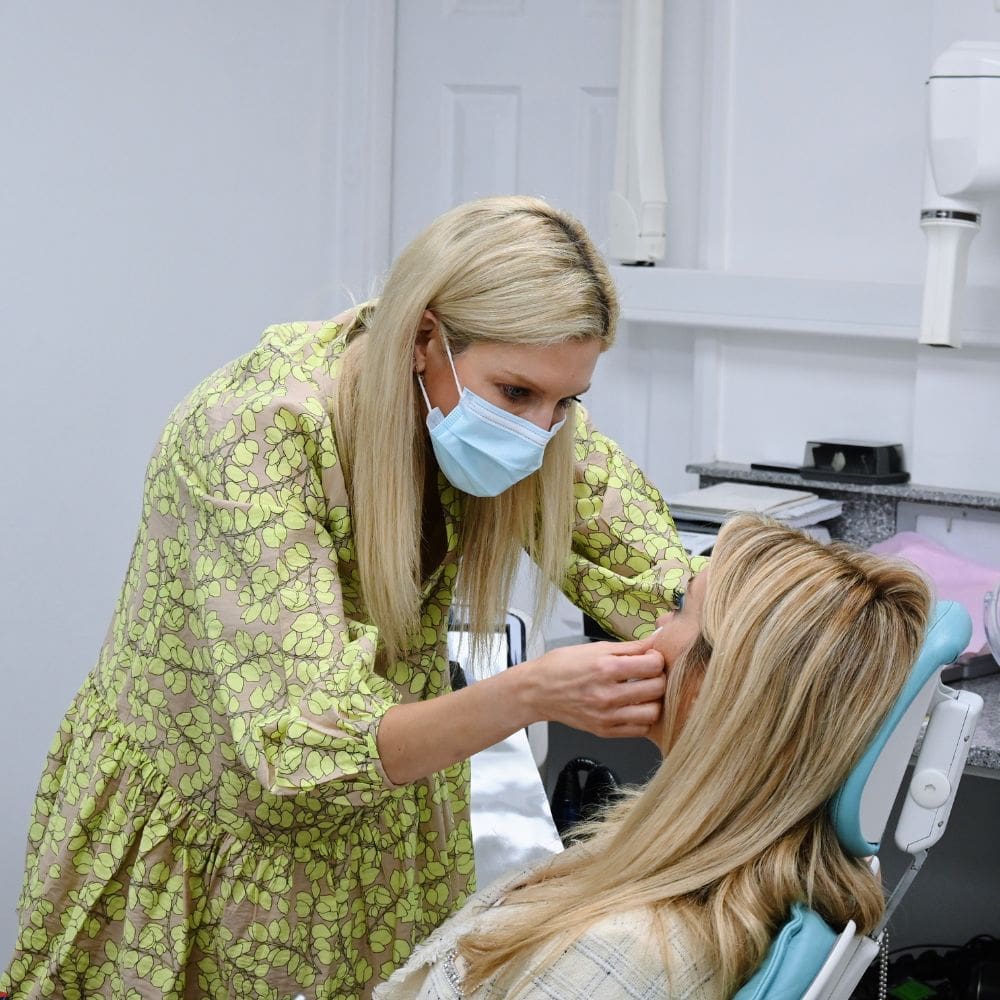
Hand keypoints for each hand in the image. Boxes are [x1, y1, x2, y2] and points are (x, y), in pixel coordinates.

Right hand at [516, 635, 665, 738]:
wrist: (537, 691)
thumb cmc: (562, 666)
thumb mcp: (595, 648)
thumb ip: (630, 647)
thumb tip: (657, 640)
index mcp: (605, 669)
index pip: (653, 665)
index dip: (657, 658)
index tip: (650, 657)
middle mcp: (607, 695)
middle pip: (657, 688)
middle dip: (658, 677)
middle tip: (649, 674)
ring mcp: (607, 716)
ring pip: (653, 713)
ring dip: (654, 701)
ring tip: (644, 692)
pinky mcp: (604, 731)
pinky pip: (640, 729)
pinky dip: (642, 718)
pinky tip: (634, 706)